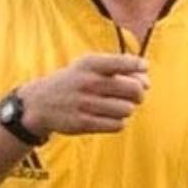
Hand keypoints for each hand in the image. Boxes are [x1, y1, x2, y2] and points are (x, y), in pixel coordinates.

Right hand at [13, 53, 148, 138]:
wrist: (40, 103)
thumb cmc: (74, 81)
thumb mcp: (88, 65)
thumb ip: (118, 67)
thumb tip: (147, 81)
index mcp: (90, 64)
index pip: (124, 62)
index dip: (139, 66)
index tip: (143, 68)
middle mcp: (87, 82)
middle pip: (133, 89)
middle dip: (139, 93)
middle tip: (134, 94)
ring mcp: (85, 104)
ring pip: (127, 109)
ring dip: (127, 109)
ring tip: (117, 106)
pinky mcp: (83, 123)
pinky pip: (117, 125)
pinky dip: (118, 122)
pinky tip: (110, 117)